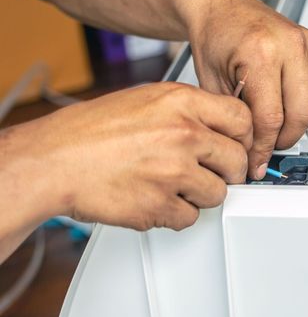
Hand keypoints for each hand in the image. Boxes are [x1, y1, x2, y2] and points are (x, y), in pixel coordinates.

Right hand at [1, 83, 251, 233]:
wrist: (54, 160)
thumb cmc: (93, 131)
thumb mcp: (147, 99)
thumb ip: (188, 111)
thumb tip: (220, 125)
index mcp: (181, 102)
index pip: (243, 119)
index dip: (244, 137)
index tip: (239, 146)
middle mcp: (183, 134)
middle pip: (237, 161)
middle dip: (228, 171)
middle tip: (213, 173)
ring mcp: (174, 172)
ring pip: (219, 194)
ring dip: (201, 194)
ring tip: (174, 185)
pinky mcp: (160, 206)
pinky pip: (191, 217)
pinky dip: (177, 213)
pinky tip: (157, 199)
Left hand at [186, 0, 307, 178]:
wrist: (220, 7)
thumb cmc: (214, 37)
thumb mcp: (212, 84)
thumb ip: (235, 119)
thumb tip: (252, 152)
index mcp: (260, 53)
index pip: (271, 118)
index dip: (263, 148)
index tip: (257, 161)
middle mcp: (290, 45)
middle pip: (302, 114)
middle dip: (284, 139)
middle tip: (268, 145)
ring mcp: (307, 43)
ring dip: (304, 122)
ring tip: (281, 122)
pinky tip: (295, 103)